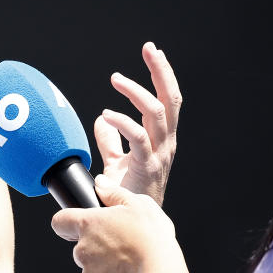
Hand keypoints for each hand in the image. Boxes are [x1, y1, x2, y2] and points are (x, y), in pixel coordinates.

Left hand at [51, 175, 176, 272]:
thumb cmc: (150, 238)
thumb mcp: (138, 204)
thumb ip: (114, 192)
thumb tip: (99, 183)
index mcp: (87, 224)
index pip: (59, 221)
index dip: (66, 222)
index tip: (78, 226)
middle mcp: (82, 250)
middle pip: (79, 247)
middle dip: (95, 247)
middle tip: (121, 245)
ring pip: (92, 269)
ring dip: (105, 267)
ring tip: (131, 264)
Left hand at [96, 41, 180, 204]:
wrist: (131, 223)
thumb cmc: (128, 194)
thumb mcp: (118, 162)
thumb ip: (112, 141)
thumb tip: (101, 120)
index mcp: (161, 138)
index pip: (167, 100)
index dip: (161, 76)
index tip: (152, 52)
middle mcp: (165, 143)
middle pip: (170, 100)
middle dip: (161, 72)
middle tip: (150, 49)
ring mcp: (159, 154)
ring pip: (157, 114)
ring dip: (137, 93)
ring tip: (116, 79)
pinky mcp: (147, 167)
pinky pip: (139, 138)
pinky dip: (123, 122)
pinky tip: (106, 115)